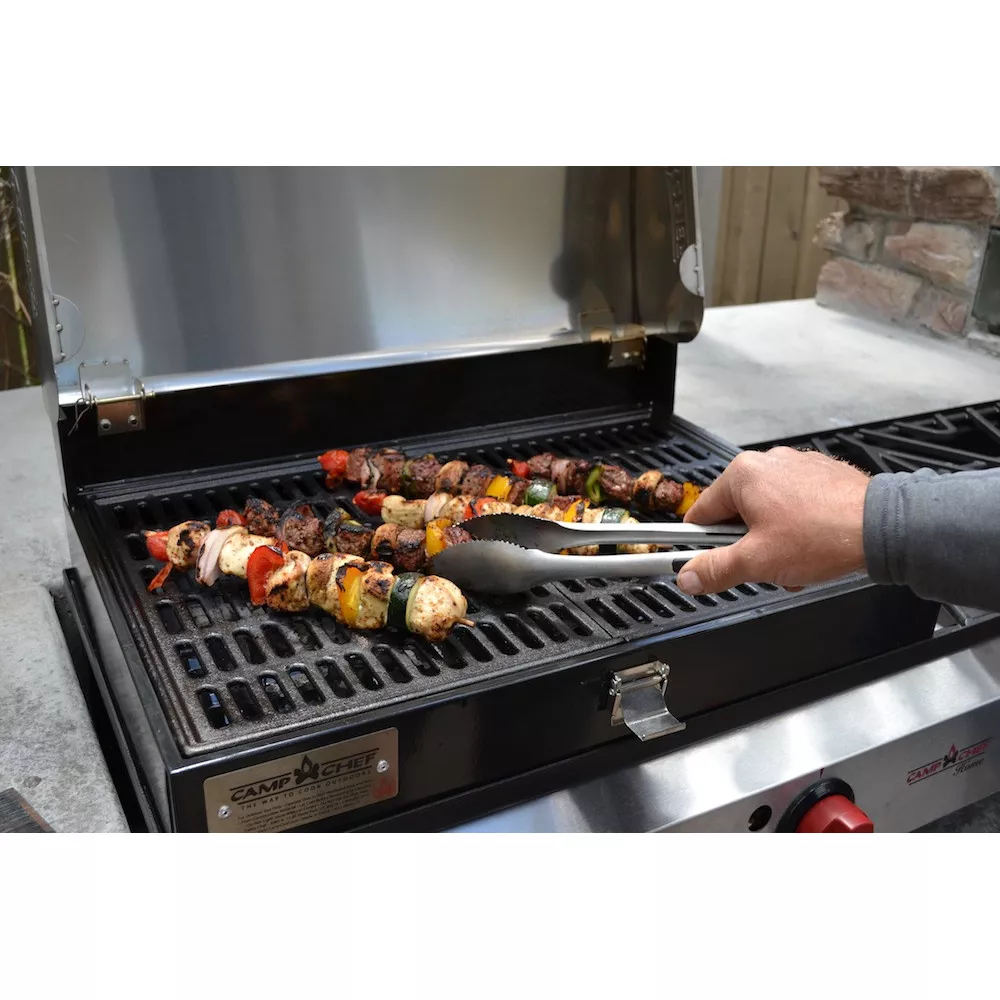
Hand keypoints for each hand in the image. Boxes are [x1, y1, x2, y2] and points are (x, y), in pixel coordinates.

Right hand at [676, 447, 869, 594]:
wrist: (883, 528)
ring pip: (767, 512)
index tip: (706, 563)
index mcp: (743, 474)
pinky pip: (794, 504)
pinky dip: (797, 528)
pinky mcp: (822, 475)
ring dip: (772, 540)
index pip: (701, 513)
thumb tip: (688, 576)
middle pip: (737, 513)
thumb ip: (715, 569)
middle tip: (765, 565)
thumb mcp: (757, 561)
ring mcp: (798, 465)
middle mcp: (768, 462)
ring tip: (795, 560)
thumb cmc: (821, 536)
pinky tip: (813, 547)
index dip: (702, 544)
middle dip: (747, 546)